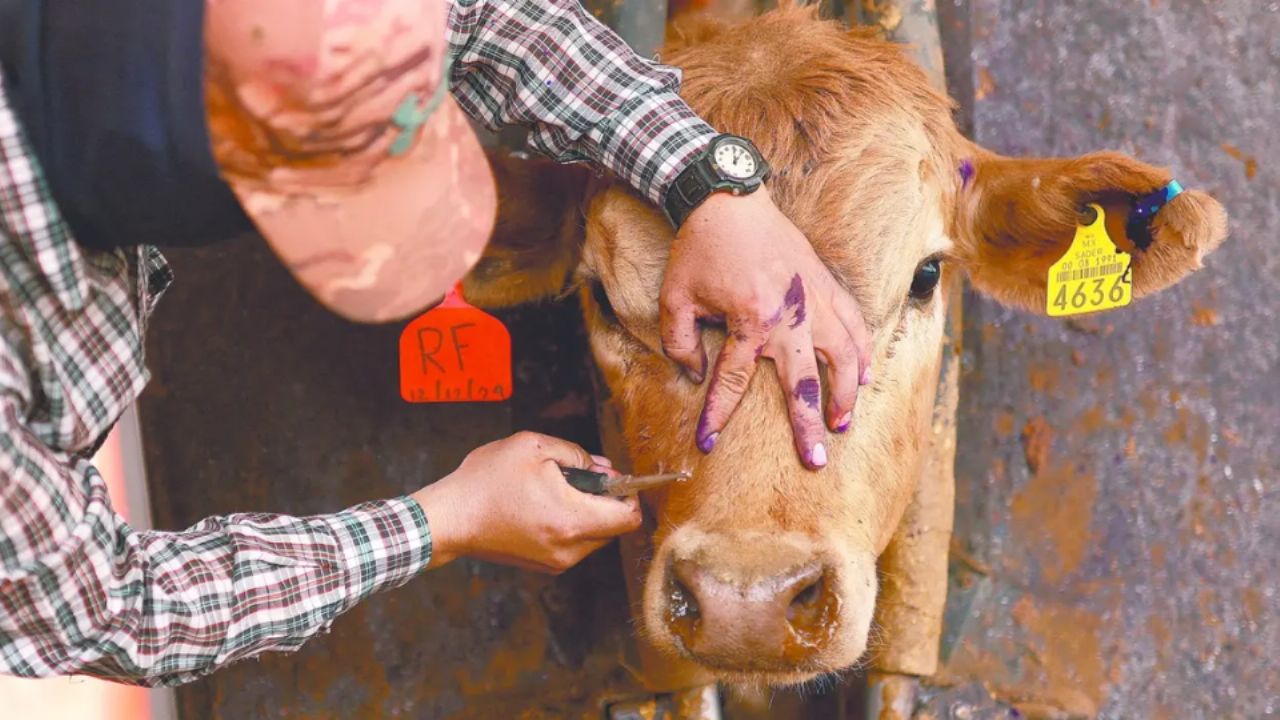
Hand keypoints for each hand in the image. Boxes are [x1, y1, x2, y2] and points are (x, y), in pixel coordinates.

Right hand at [411, 432, 640, 573]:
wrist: (449, 518)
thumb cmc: (486, 481)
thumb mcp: (532, 447)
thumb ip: (577, 455)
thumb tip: (603, 468)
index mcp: (572, 520)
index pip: (629, 518)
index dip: (629, 493)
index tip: (614, 477)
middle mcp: (570, 548)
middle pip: (614, 526)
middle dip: (605, 499)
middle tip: (577, 476)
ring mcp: (557, 561)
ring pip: (594, 535)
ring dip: (586, 511)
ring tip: (553, 489)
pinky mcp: (544, 565)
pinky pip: (574, 543)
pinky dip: (570, 524)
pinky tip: (542, 505)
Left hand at [660, 189, 871, 469]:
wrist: (727, 197)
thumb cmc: (699, 248)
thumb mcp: (675, 298)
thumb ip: (681, 342)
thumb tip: (697, 375)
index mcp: (749, 320)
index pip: (733, 381)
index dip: (717, 414)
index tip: (707, 442)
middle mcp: (789, 315)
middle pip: (804, 383)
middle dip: (808, 426)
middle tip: (815, 460)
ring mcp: (813, 299)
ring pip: (842, 356)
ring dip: (845, 394)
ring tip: (844, 424)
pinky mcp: (825, 282)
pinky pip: (853, 322)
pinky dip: (862, 351)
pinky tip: (865, 375)